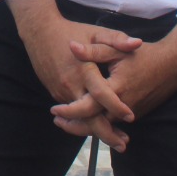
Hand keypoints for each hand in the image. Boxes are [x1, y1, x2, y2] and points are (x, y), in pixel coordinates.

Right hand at [8, 0, 140, 149]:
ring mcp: (62, 91)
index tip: (131, 117)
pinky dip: (84, 122)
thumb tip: (138, 44)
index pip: (101, 94)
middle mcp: (72, 84)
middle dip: (106, 133)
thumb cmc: (71, 31)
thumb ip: (116, 39)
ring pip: (80, 118)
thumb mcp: (95, 32)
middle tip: (123, 145)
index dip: (116, 107)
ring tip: (115, 140)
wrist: (39, 32)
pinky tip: (97, 128)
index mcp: (84, 69)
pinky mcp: (56, 92)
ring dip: (96, 131)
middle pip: (89, 116)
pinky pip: (72, 112)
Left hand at [51, 22, 176, 137]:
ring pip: (104, 126)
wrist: (172, 64)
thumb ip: (93, 50)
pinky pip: (114, 123)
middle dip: (74, 125)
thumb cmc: (143, 54)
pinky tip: (86, 120)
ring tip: (66, 123)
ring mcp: (131, 113)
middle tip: (56, 121)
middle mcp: (124, 107)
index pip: (89, 108)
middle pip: (95, 124)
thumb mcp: (116, 48)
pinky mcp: (135, 114)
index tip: (54, 110)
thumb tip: (71, 46)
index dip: (70, 111)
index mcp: (116, 89)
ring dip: (85, 127)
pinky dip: (100, 124)